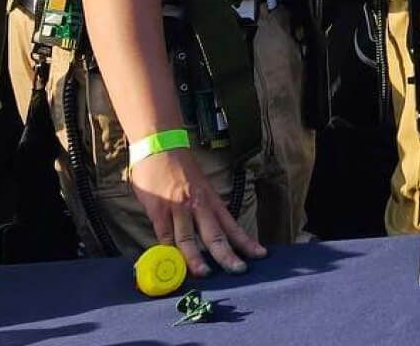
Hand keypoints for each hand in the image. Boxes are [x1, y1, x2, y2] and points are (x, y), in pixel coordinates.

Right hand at [128, 146, 265, 276]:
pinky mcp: (158, 210)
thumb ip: (203, 209)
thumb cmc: (180, 168)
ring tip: (205, 274)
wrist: (160, 145)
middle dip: (227, 255)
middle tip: (239, 270)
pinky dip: (168, 250)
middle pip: (215, 235)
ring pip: (189, 238)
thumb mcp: (200, 188)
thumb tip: (209, 233)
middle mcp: (199, 205)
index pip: (232, 225)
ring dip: (197, 258)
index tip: (260, 255)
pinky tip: (172, 263)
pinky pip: (164, 235)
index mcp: (211, 200)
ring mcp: (178, 208)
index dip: (246, 241)